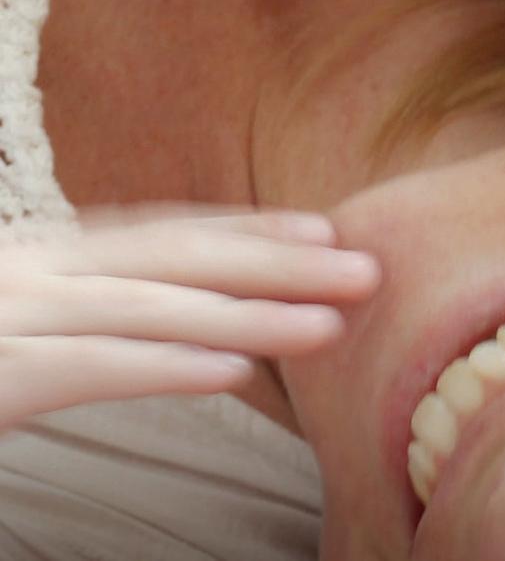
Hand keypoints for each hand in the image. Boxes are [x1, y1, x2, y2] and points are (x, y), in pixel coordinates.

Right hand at [0, 206, 379, 430]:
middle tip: (367, 269)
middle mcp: (40, 270)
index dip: (253, 232)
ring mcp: (14, 313)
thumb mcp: (22, 306)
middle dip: (280, 264)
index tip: (325, 232)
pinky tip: (231, 375)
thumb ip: (88, 305)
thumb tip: (169, 314)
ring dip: (249, 319)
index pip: (171, 235)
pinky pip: (88, 367)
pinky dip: (163, 368)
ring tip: (329, 327)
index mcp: (52, 255)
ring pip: (153, 312)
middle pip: (182, 260)